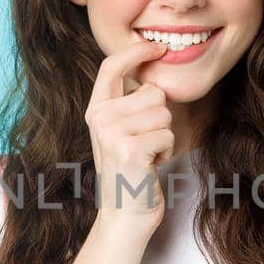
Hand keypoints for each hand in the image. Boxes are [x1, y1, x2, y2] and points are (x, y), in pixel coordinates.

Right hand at [83, 39, 172, 235]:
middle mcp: (99, 118)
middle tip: (145, 143)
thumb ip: (128, 103)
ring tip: (147, 155)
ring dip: (164, 137)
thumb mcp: (120, 132)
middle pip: (153, 92)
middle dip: (160, 118)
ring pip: (164, 114)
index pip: (111, 66)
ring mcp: (113, 134)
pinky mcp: (131, 150)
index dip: (136, 52)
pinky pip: (168, 135)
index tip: (157, 48)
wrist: (125, 215)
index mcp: (95, 110)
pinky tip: (151, 166)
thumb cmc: (131, 172)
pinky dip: (167, 152)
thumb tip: (151, 71)